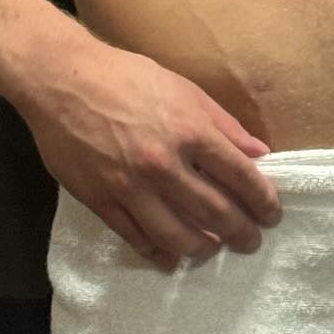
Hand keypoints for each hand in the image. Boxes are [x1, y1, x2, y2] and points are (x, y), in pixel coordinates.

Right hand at [21, 44, 282, 269]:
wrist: (62, 80)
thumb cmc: (126, 77)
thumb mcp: (183, 88)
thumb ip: (223, 124)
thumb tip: (259, 153)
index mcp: (189, 130)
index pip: (241, 177)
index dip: (263, 201)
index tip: (272, 213)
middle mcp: (163, 164)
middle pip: (216, 213)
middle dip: (242, 232)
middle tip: (251, 240)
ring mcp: (130, 187)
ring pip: (178, 236)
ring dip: (205, 248)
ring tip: (214, 248)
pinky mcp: (101, 201)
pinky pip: (136, 238)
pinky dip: (159, 254)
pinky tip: (173, 257)